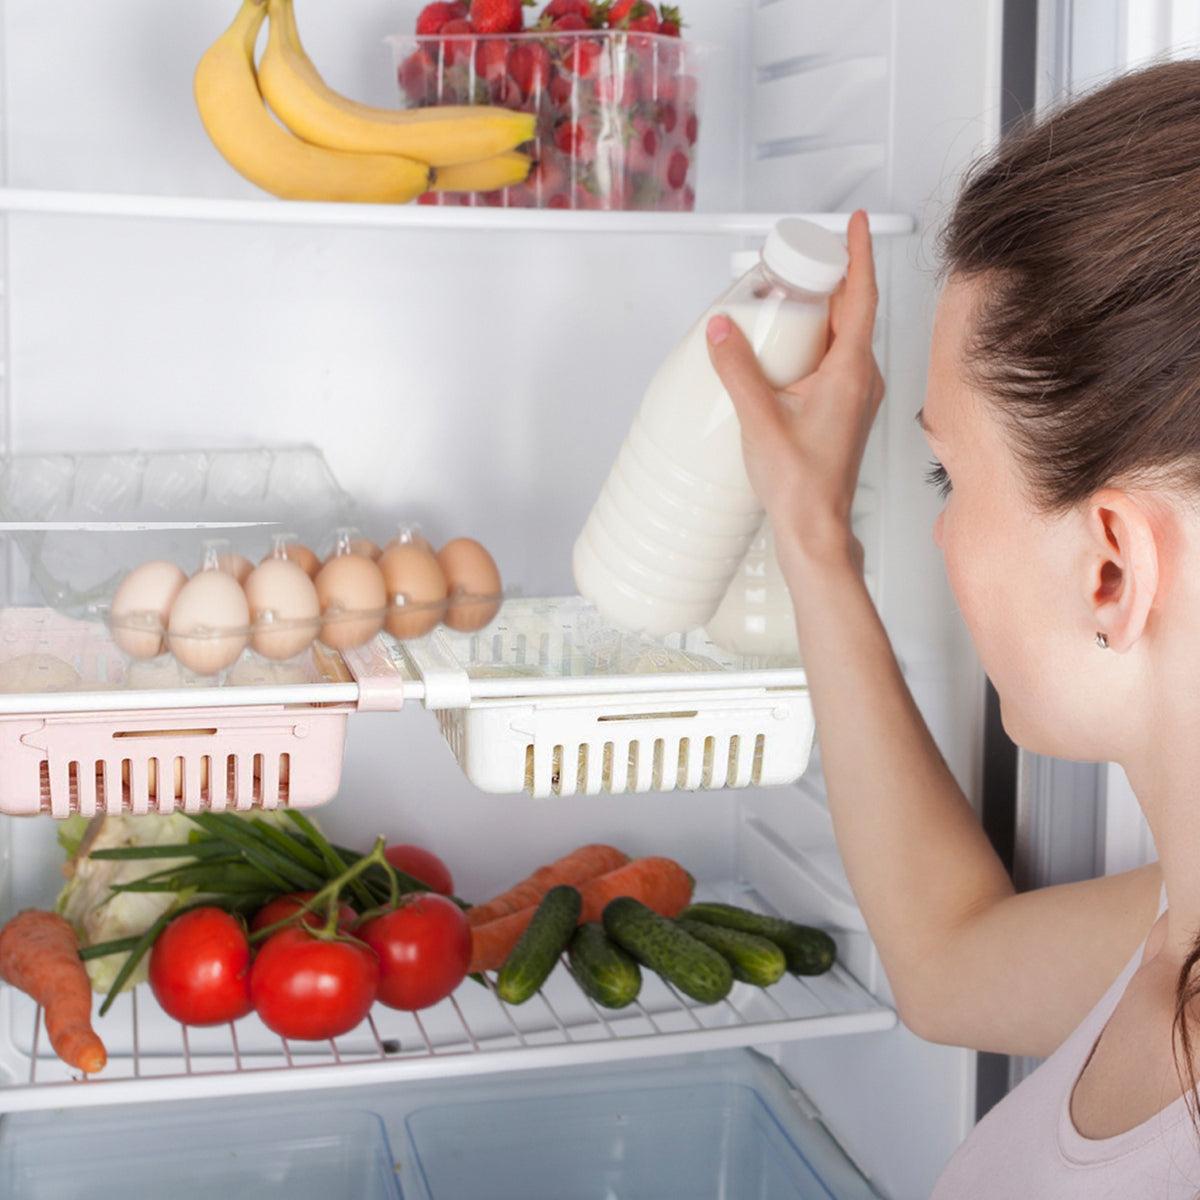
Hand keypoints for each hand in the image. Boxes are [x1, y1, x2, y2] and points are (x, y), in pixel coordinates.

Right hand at [706, 210, 883, 573]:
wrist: (815, 529)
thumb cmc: (800, 487)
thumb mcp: (759, 421)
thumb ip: (737, 371)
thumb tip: (721, 330)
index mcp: (850, 374)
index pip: (861, 298)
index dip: (859, 255)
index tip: (858, 222)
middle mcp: (861, 381)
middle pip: (851, 311)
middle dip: (828, 278)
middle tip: (799, 257)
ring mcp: (856, 396)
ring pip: (844, 336)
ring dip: (822, 311)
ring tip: (790, 296)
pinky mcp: (845, 409)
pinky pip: (837, 360)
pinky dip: (818, 340)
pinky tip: (790, 348)